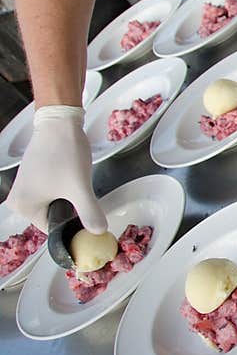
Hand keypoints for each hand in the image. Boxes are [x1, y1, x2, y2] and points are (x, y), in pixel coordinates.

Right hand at [7, 105, 106, 233]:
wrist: (60, 122)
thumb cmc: (65, 153)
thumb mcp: (79, 188)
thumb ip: (89, 213)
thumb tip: (98, 232)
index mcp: (24, 207)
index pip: (53, 230)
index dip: (74, 227)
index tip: (91, 221)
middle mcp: (19, 201)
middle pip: (54, 218)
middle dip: (73, 213)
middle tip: (86, 198)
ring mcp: (25, 189)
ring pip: (56, 206)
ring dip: (71, 201)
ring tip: (78, 185)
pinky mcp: (33, 179)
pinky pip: (53, 195)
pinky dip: (66, 192)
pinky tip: (72, 180)